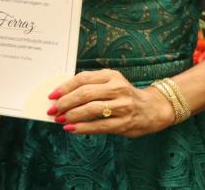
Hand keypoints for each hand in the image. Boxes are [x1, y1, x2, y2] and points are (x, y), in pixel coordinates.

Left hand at [48, 69, 174, 137]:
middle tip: (52, 110)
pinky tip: (72, 129)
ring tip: (60, 119)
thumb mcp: (111, 84)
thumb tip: (63, 96)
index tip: (52, 95)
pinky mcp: (124, 123)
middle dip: (65, 102)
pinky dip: (83, 128)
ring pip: (91, 109)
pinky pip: (99, 126)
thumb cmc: (124, 96)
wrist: (153, 109)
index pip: (83, 78)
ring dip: (72, 115)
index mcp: (111, 75)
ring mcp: (122, 106)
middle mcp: (117, 88)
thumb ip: (91, 86)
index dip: (65, 87)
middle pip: (85, 93)